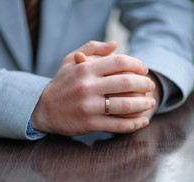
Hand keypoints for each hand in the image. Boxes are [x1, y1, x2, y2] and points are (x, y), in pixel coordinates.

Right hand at [31, 41, 155, 135]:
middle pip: (126, 82)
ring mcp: (89, 107)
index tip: (144, 70)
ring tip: (151, 102)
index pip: (119, 62)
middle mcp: (87, 86)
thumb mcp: (70, 60)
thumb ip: (92, 48)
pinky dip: (134, 124)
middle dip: (144, 84)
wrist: (43, 109)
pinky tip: (143, 121)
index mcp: (85, 68)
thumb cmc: (62, 83)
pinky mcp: (90, 124)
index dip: (137, 64)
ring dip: (143, 104)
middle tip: (150, 86)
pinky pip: (118, 125)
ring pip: (125, 105)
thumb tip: (115, 44)